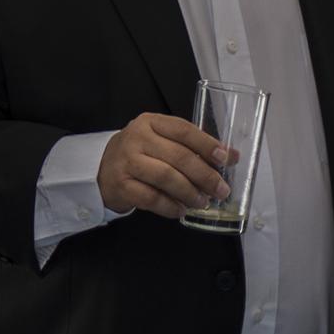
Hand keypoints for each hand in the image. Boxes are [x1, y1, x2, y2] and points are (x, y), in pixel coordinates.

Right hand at [97, 113, 231, 218]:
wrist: (102, 170)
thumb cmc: (140, 155)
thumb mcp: (162, 142)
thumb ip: (193, 147)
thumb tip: (232, 156)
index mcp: (150, 123)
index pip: (183, 130)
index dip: (207, 144)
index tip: (225, 158)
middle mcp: (136, 138)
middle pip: (179, 156)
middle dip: (205, 176)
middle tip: (221, 190)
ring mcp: (126, 161)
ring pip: (167, 177)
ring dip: (190, 193)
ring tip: (202, 202)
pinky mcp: (121, 185)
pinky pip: (152, 198)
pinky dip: (170, 207)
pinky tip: (181, 210)